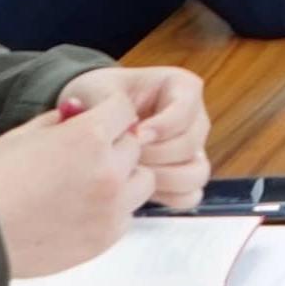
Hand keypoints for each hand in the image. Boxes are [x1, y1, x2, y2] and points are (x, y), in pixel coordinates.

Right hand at [0, 92, 147, 276]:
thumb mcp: (23, 134)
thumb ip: (61, 120)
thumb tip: (79, 112)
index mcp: (90, 137)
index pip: (125, 110)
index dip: (110, 112)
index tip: (98, 120)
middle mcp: (109, 171)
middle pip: (135, 145)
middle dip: (115, 145)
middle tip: (86, 155)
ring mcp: (111, 208)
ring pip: (141, 181)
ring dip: (124, 177)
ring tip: (92, 183)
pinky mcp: (105, 239)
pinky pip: (128, 215)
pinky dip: (115, 209)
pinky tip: (85, 210)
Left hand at [64, 62, 210, 204]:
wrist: (88, 120)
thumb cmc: (94, 97)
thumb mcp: (95, 89)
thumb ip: (110, 105)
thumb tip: (133, 130)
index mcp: (181, 87)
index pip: (185, 109)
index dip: (162, 126)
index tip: (135, 135)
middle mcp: (194, 118)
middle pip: (190, 144)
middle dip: (156, 155)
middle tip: (127, 158)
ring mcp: (193, 149)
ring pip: (196, 173)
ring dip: (163, 179)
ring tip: (133, 174)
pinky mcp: (184, 175)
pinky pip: (189, 195)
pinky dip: (166, 197)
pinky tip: (140, 189)